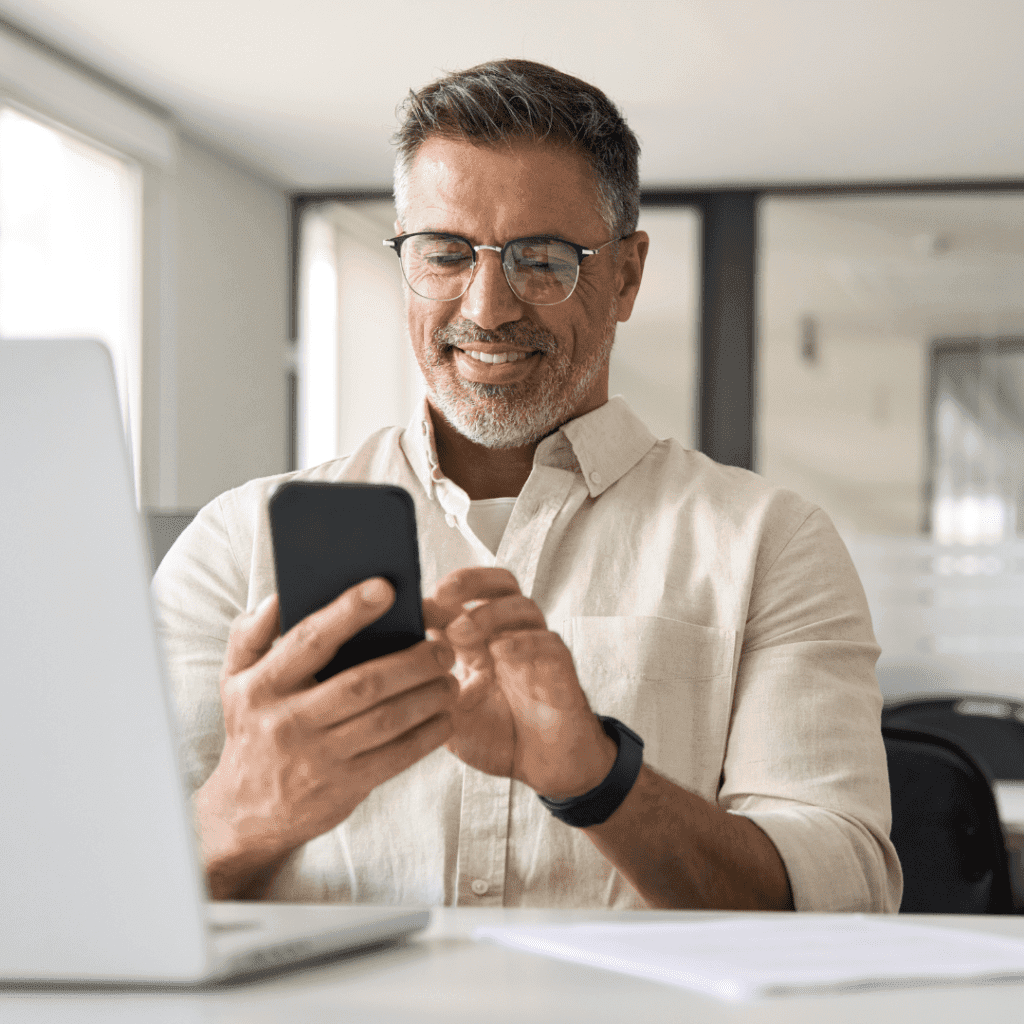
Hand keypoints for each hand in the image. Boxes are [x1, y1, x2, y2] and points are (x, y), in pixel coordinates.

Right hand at [195, 579, 456, 898]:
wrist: (245, 812)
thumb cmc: (252, 729)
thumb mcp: (234, 680)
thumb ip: (251, 634)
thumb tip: (279, 597)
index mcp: (262, 686)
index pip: (310, 640)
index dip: (348, 611)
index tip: (386, 588)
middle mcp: (288, 721)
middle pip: (363, 684)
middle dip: (412, 662)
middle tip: (443, 648)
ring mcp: (317, 758)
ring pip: (387, 720)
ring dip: (428, 696)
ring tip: (450, 679)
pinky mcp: (343, 787)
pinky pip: (396, 756)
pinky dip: (428, 734)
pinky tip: (445, 717)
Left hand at [425, 568, 615, 799]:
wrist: (543, 770)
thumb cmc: (498, 737)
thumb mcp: (450, 712)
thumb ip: (429, 686)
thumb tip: (392, 659)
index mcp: (482, 640)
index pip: (466, 597)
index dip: (441, 594)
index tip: (411, 604)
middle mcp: (510, 636)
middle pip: (500, 584)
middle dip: (471, 582)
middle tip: (442, 595)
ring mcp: (536, 650)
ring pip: (523, 608)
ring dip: (490, 613)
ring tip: (462, 631)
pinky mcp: (560, 670)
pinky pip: (548, 644)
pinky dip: (524, 642)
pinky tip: (500, 651)